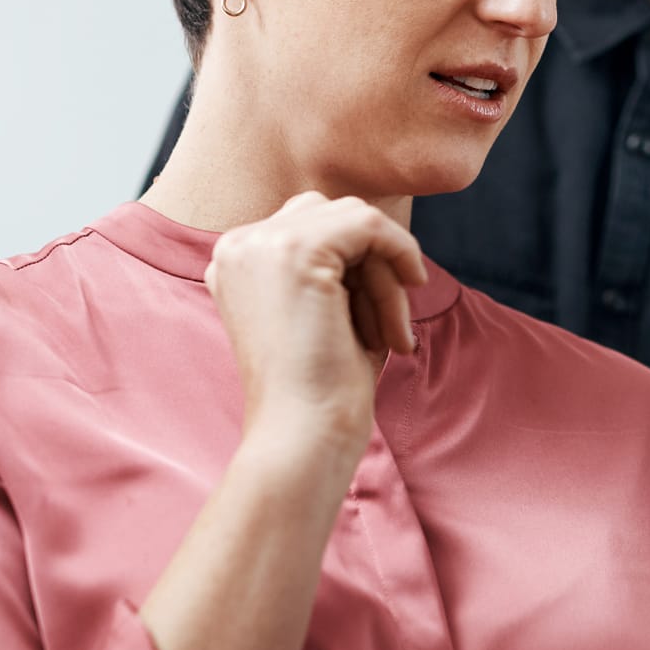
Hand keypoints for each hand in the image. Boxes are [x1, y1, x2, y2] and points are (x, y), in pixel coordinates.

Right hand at [204, 192, 427, 459]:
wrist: (303, 432)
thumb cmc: (323, 381)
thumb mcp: (326, 307)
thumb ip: (340, 261)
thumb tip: (386, 230)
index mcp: (237, 261)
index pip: (315, 225)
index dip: (358, 265)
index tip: (374, 318)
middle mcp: (238, 246)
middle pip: (336, 217)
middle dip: (373, 267)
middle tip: (387, 326)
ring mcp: (261, 244)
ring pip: (357, 222)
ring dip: (386, 275)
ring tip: (388, 331)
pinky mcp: (296, 250)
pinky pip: (372, 224)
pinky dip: (402, 251)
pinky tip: (412, 284)